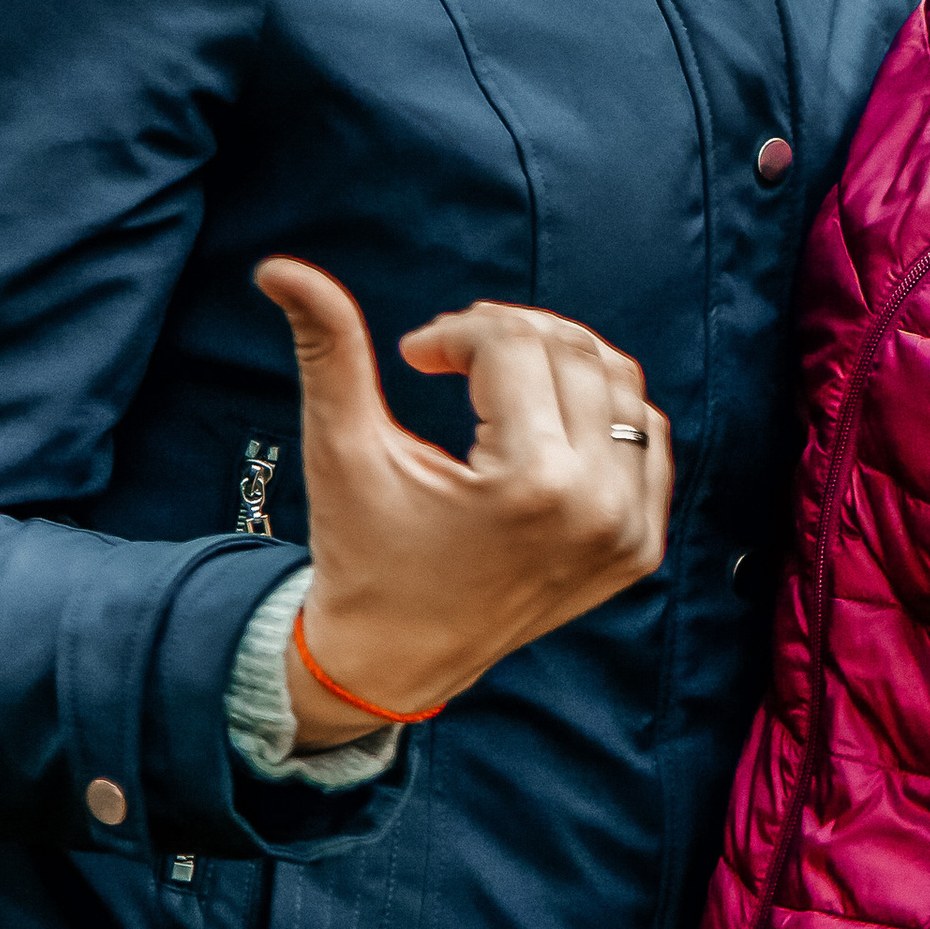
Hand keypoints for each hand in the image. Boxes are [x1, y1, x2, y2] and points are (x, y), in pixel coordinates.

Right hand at [254, 259, 670, 739]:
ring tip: (500, 379)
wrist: (393, 661)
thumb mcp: (342, 450)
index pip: (512, 345)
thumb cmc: (363, 554)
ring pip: (621, 387)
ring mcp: (626, 532)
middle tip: (457, 354)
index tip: (416, 355)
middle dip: (510, 335)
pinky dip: (605, 413)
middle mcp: (595, 508)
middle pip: (575, 353)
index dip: (457, 332)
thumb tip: (282, 268)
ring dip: (561, 363)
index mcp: (529, 483)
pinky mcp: (639, 549)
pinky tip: (546, 419)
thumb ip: (327, 350)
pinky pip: (647, 441)